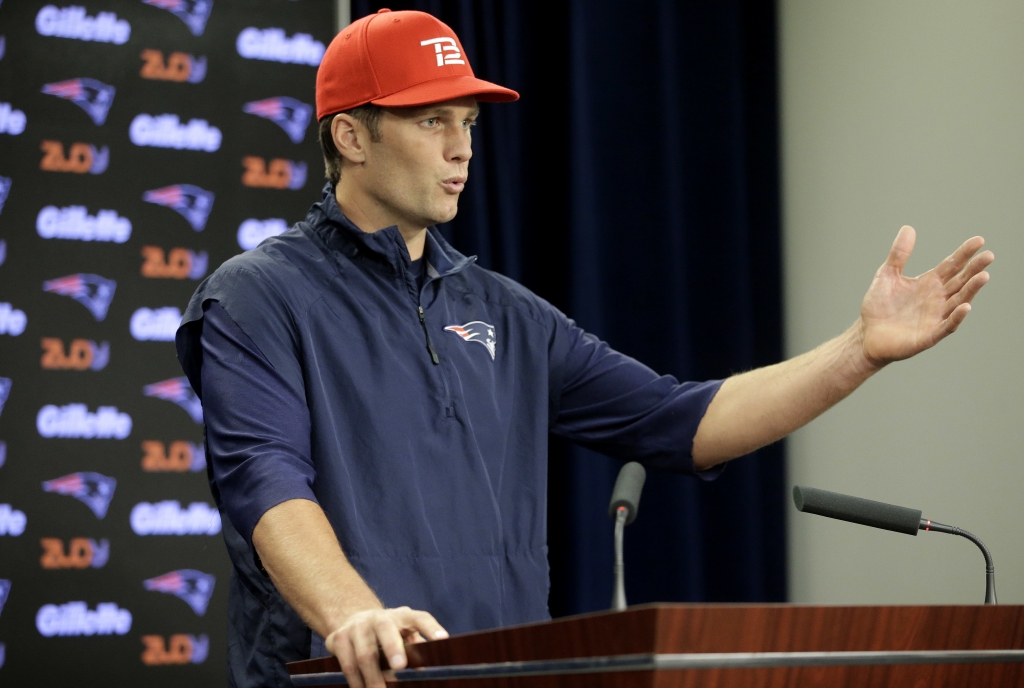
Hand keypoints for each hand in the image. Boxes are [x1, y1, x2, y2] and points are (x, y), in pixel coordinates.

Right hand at [325, 607, 448, 687]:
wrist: (353, 620)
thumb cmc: (388, 634)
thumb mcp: (404, 636)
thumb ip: (415, 651)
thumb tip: (427, 673)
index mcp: (402, 616)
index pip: (420, 618)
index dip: (431, 628)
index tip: (443, 639)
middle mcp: (379, 617)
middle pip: (386, 630)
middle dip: (393, 648)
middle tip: (400, 667)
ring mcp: (357, 626)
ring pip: (364, 652)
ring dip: (373, 676)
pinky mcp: (338, 638)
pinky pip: (347, 664)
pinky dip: (356, 682)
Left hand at [859, 226, 992, 366]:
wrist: (866, 334)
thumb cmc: (878, 306)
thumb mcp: (887, 275)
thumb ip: (899, 254)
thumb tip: (908, 228)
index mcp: (929, 283)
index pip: (952, 265)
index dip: (965, 253)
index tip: (979, 240)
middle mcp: (937, 299)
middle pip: (960, 281)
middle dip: (974, 269)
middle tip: (988, 256)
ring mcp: (935, 317)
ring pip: (958, 301)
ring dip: (971, 290)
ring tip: (983, 276)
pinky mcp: (929, 335)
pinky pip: (947, 325)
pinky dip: (956, 317)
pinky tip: (965, 306)